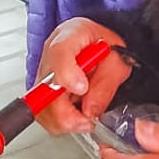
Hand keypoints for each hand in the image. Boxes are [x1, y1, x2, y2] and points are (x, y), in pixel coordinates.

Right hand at [34, 17, 130, 134]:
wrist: (98, 45)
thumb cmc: (106, 47)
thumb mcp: (118, 60)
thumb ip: (106, 82)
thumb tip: (90, 109)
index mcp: (71, 35)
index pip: (59, 52)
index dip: (67, 74)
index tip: (82, 88)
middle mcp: (50, 55)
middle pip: (43, 88)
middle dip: (67, 113)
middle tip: (88, 118)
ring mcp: (43, 75)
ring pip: (40, 107)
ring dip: (64, 120)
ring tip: (85, 115)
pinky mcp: (42, 93)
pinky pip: (43, 116)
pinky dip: (61, 123)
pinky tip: (76, 115)